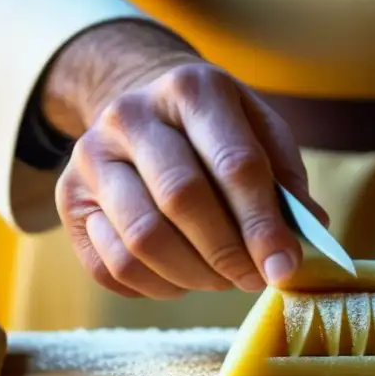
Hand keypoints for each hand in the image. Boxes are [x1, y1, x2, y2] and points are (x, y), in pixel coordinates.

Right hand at [47, 22, 325, 298]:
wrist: (143, 111)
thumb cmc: (216, 130)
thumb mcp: (261, 133)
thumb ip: (286, 181)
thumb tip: (306, 237)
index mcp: (192, 89)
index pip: (233, 164)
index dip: (263, 224)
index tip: (286, 266)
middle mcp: (130, 115)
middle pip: (182, 200)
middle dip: (229, 253)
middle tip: (256, 278)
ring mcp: (90, 157)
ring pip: (142, 239)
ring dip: (194, 275)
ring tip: (224, 278)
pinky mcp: (68, 200)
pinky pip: (111, 266)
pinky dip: (156, 286)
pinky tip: (184, 277)